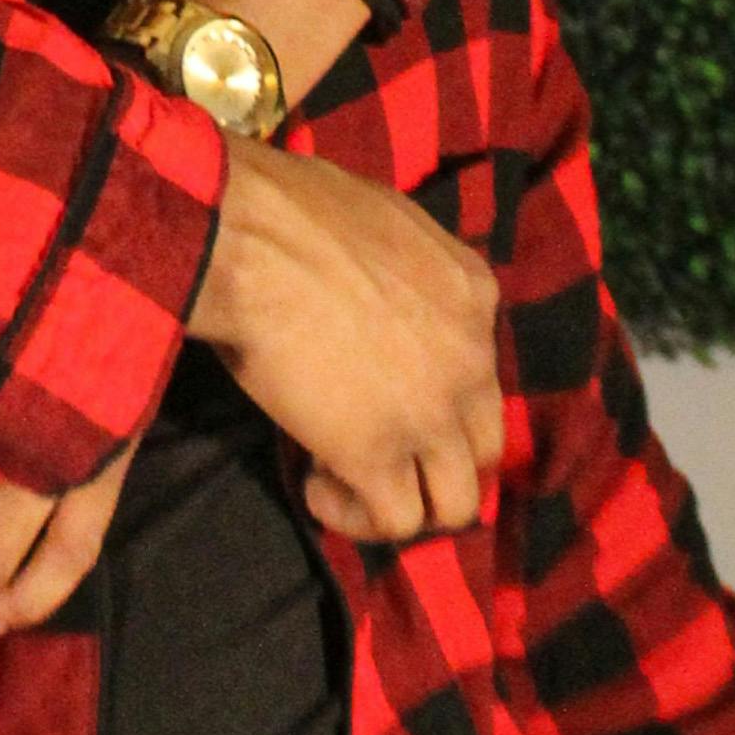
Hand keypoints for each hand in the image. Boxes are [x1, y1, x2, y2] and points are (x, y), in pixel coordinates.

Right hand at [186, 137, 500, 540]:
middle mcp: (472, 360)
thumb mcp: (382, 222)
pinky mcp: (380, 456)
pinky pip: (396, 522)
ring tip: (345, 479)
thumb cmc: (291, 212)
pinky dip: (356, 516)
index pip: (480, 373)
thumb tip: (373, 291)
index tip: (377, 388)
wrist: (250, 238)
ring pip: (457, 502)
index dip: (431, 393)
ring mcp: (432, 415)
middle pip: (484, 447)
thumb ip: (402, 269)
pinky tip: (317, 484)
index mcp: (474, 293)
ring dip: (406, 501)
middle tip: (374, 446)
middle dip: (433, 458)